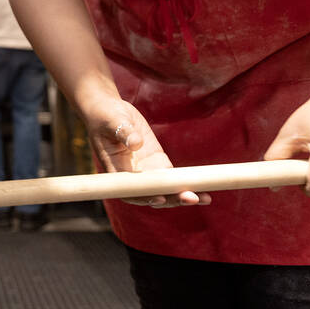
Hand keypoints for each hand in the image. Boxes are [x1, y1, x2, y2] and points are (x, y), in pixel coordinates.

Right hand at [82, 97, 209, 207]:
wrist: (109, 109)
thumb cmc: (105, 116)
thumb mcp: (112, 122)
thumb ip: (124, 133)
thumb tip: (136, 143)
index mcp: (115, 170)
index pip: (130, 190)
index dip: (145, 196)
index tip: (159, 198)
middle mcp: (131, 176)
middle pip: (152, 194)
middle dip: (171, 198)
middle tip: (191, 198)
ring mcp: (146, 171)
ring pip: (165, 190)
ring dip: (183, 195)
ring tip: (204, 198)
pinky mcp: (157, 163)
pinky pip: (172, 178)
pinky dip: (186, 183)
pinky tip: (203, 189)